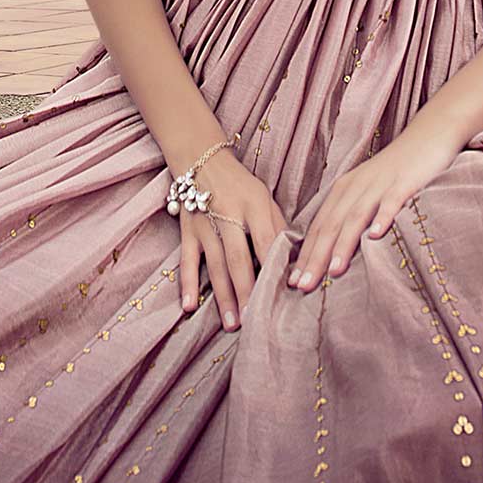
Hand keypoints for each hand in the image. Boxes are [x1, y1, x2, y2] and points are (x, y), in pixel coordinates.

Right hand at [177, 149, 289, 329]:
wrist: (200, 159)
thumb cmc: (240, 184)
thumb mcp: (264, 197)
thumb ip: (278, 226)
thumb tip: (295, 258)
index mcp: (254, 205)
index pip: (266, 241)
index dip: (274, 267)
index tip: (284, 294)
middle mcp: (228, 215)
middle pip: (239, 259)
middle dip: (248, 291)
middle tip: (255, 320)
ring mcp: (205, 224)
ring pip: (216, 265)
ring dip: (223, 296)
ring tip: (232, 323)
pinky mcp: (187, 231)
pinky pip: (187, 261)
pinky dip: (187, 284)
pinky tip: (189, 306)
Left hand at [289, 123, 464, 290]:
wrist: (428, 136)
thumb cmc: (397, 172)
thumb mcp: (367, 192)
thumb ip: (352, 216)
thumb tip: (336, 253)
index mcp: (343, 191)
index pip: (319, 227)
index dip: (306, 255)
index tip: (295, 283)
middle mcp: (355, 187)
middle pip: (331, 225)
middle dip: (316, 257)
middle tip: (304, 286)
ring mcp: (379, 184)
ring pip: (356, 216)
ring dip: (343, 244)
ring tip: (333, 271)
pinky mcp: (404, 181)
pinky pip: (391, 200)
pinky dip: (382, 217)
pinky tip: (376, 235)